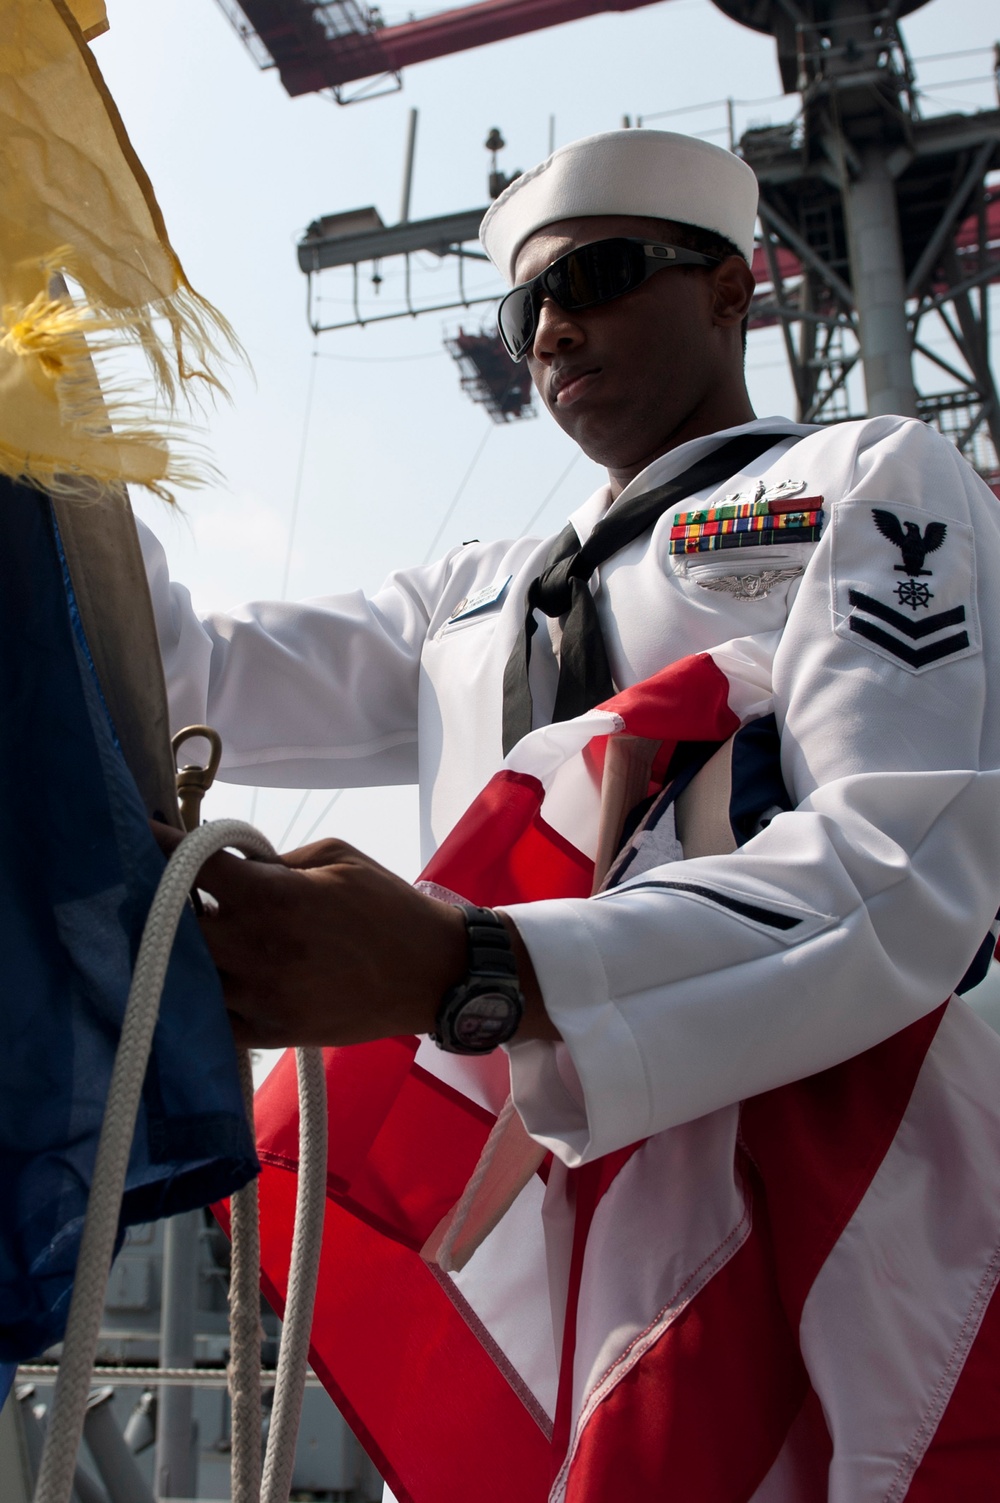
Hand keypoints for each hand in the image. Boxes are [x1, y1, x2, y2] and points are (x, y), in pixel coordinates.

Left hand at [152, 825, 466, 1048]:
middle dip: (167, 905)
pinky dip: (202, 1001)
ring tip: (182, 940)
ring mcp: (262, 998)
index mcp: (275, 898)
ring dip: (182, 956)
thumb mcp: (338, 857)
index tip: (143, 837)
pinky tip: (207, 983)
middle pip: (176, 927)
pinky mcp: (272, 1033)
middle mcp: (258, 950)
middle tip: (164, 892)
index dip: (163, 849)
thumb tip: (233, 866)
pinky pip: (214, 1021)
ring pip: (188, 978)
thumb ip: (278, 859)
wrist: (433, 974)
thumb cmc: (388, 906)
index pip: (195, 868)